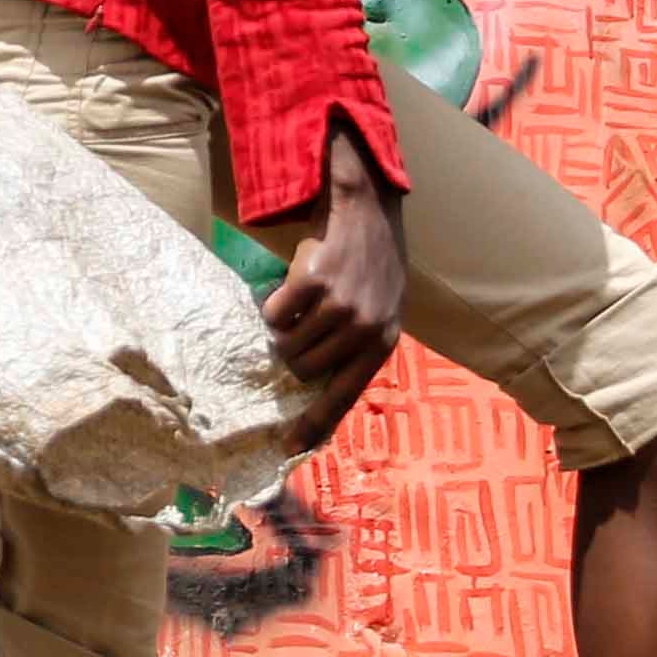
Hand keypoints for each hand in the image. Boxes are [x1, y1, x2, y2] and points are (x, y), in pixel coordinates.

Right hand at [254, 128, 406, 454]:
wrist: (366, 210)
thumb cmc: (372, 265)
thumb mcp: (380, 311)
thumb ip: (356, 347)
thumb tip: (315, 386)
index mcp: (382, 343)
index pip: (344, 396)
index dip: (314, 423)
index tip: (288, 446)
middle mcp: (364, 330)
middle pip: (304, 369)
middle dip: (291, 357)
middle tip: (296, 333)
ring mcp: (340, 306)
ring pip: (288, 344)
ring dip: (282, 331)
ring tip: (298, 307)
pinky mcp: (314, 282)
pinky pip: (275, 314)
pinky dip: (274, 306)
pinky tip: (290, 289)